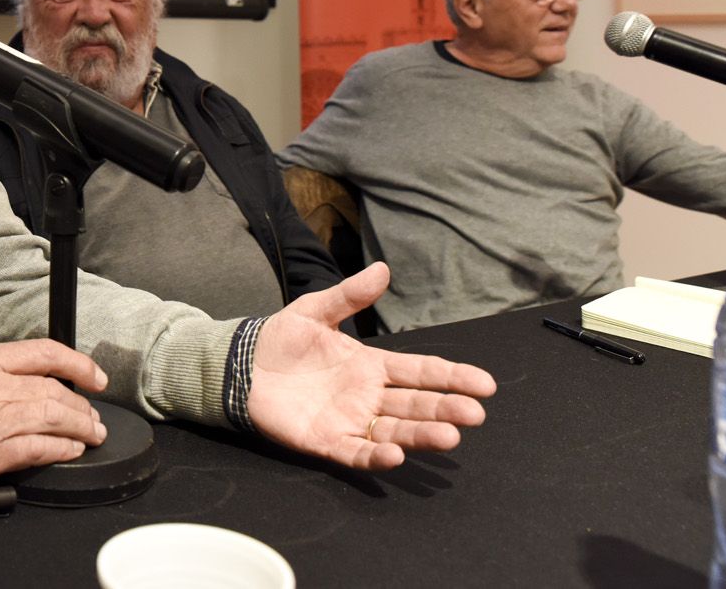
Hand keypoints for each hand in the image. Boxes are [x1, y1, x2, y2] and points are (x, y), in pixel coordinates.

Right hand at [0, 339, 108, 488]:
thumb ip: (10, 371)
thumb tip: (51, 382)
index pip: (45, 354)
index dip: (79, 364)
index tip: (97, 377)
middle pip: (55, 391)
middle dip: (83, 406)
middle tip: (93, 416)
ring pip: (52, 418)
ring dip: (80, 428)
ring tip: (91, 433)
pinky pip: (38, 449)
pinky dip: (62, 449)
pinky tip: (71, 449)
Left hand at [247, 262, 496, 470]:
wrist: (240, 365)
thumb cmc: (280, 340)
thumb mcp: (314, 311)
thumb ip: (348, 296)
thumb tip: (383, 269)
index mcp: (371, 365)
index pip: (421, 371)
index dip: (452, 376)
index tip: (485, 384)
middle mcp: (368, 396)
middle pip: (416, 404)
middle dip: (446, 409)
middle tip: (475, 414)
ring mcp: (350, 421)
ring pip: (396, 430)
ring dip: (422, 434)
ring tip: (450, 436)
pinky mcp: (327, 441)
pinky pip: (357, 453)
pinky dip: (376, 456)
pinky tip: (397, 455)